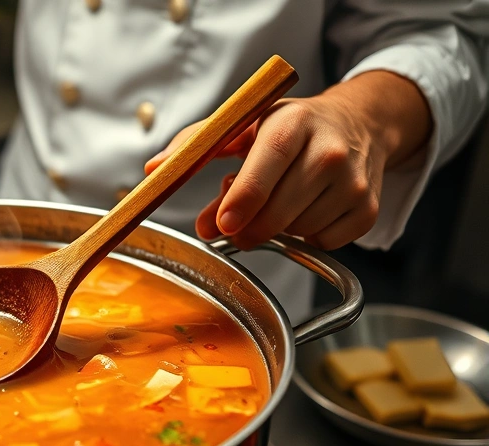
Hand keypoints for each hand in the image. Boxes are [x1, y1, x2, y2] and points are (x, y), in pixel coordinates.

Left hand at [143, 71, 430, 249]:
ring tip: (278, 199)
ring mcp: (354, 182)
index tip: (223, 223)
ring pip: (297, 231)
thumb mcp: (245, 124)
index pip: (269, 163)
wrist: (359, 124)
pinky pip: (322, 243)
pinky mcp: (367, 210)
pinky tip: (304, 210)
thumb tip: (156, 170)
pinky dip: (304, 236)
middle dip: (247, 226)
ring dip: (276, 227)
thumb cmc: (290, 127)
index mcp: (294, 123)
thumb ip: (197, 145)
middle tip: (233, 223)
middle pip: (279, 210)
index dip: (243, 198)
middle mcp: (330, 151)